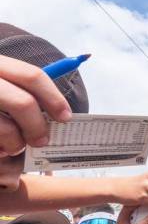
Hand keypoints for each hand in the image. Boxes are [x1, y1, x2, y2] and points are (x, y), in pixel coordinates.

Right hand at [0, 56, 72, 190]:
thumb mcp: (2, 85)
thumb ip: (22, 92)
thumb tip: (59, 114)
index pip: (32, 76)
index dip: (54, 98)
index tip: (66, 117)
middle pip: (23, 103)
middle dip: (38, 126)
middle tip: (42, 141)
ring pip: (5, 128)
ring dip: (15, 143)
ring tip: (14, 147)